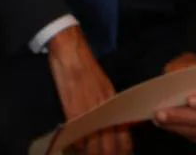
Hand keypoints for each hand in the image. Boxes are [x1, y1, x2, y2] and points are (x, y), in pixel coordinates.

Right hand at [47, 26, 130, 154]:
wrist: (71, 52)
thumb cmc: (86, 67)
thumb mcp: (105, 86)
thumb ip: (109, 105)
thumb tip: (115, 122)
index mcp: (115, 105)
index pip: (124, 138)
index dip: (122, 152)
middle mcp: (105, 111)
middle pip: (109, 146)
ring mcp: (89, 111)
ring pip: (93, 144)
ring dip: (90, 153)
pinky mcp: (73, 109)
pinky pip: (78, 134)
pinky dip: (76, 143)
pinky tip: (75, 146)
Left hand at [154, 53, 195, 142]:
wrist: (190, 81)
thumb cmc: (191, 72)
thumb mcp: (187, 63)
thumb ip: (182, 69)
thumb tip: (172, 78)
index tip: (190, 100)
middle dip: (183, 116)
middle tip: (162, 113)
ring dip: (176, 124)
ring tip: (158, 117)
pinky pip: (193, 136)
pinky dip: (176, 129)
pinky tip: (162, 123)